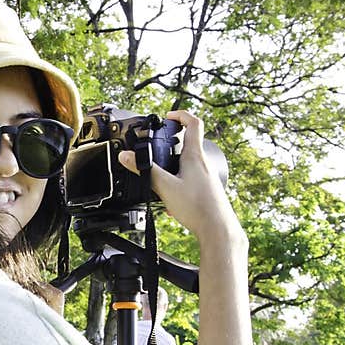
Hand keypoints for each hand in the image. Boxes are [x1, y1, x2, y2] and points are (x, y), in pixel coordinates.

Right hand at [117, 110, 244, 244]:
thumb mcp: (165, 187)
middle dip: (171, 143)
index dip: (180, 115)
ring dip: (173, 166)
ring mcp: (207, 176)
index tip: (167, 117)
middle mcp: (203, 163)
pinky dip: (178, 183)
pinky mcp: (207, 189)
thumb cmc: (197, 207)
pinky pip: (190, 179)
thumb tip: (127, 157)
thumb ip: (145, 170)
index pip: (193, 123)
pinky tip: (171, 201)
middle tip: (157, 147)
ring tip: (161, 178)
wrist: (217, 229)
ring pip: (188, 163)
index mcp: (194, 156)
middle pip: (189, 142)